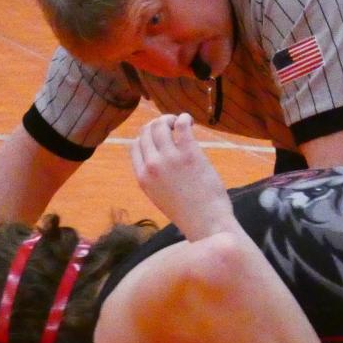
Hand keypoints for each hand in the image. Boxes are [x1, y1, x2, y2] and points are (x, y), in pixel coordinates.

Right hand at [130, 113, 235, 238]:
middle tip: (172, 127)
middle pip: (146, 132)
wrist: (207, 224)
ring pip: (160, 125)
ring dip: (170, 119)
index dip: (146, 137)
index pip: (135, 146)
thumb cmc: (189, 214)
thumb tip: (159, 159)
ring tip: (181, 124)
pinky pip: (181, 125)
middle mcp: (152, 166)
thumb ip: (155, 179)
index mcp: (142, 178)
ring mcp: (169, 159)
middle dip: (157, 125)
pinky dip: (184, 118)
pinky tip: (189, 121)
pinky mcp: (189, 154)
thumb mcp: (161, 198)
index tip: (159, 138)